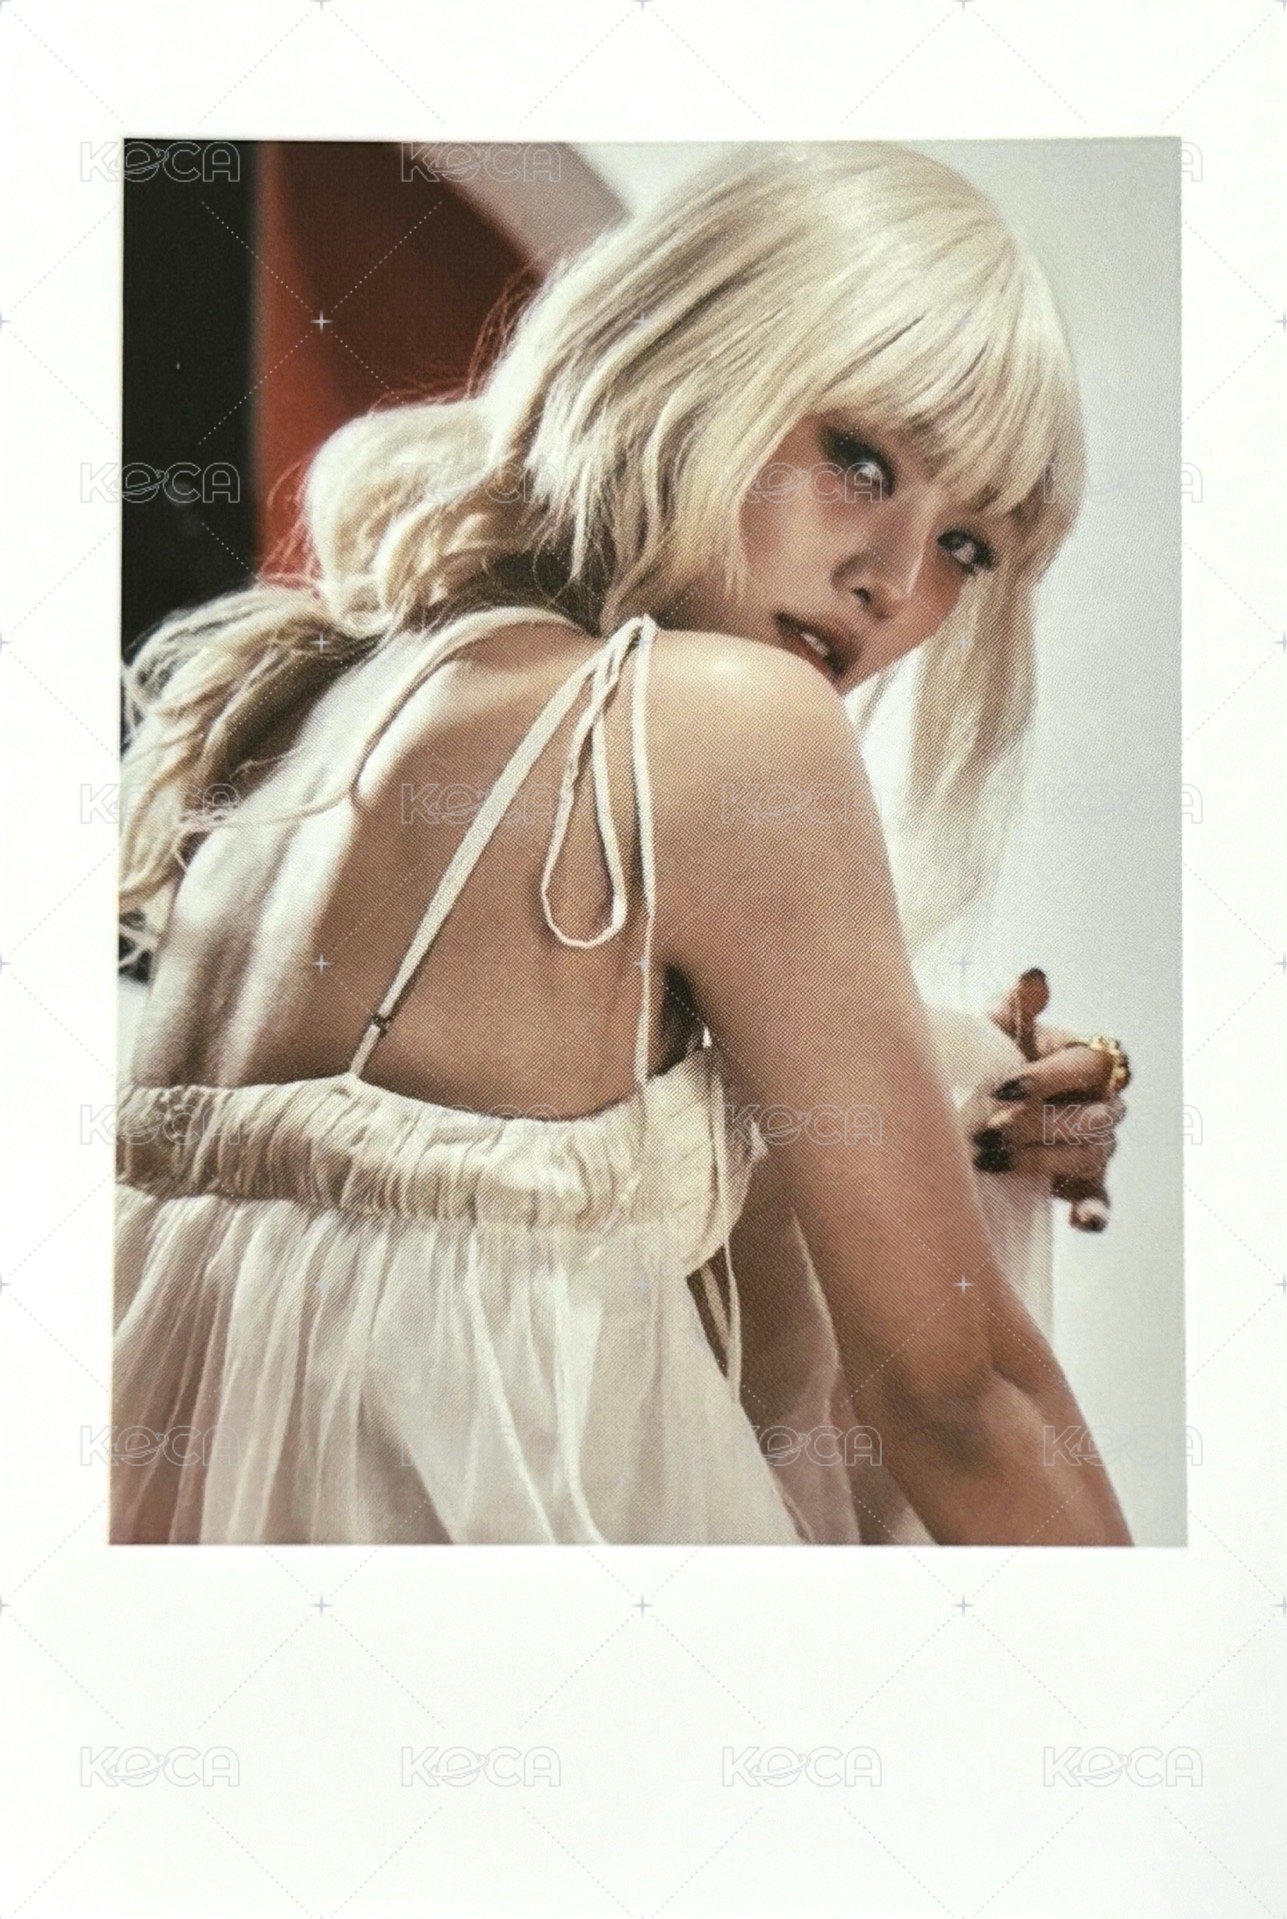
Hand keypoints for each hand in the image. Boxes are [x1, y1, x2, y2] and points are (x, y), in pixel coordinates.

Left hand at [972, 968, 1128, 1232]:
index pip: (1084, 1066)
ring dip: (1039, 1162)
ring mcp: (1100, 1146)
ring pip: (1087, 1156)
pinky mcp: (1087, 1184)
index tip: (1000, 1088)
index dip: (1045, 1078)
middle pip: (1088, 1117)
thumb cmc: (999, 1058)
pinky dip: (1095, 1212)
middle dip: (1034, 1125)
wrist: (984, 1102)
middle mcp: (1104, 1103)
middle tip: (984, 1131)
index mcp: (1091, 1060)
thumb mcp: (1001, 1029)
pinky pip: (1102, 1201)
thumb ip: (1019, 1005)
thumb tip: (1033, 975)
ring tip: (988, 1161)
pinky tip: (1081, 1221)